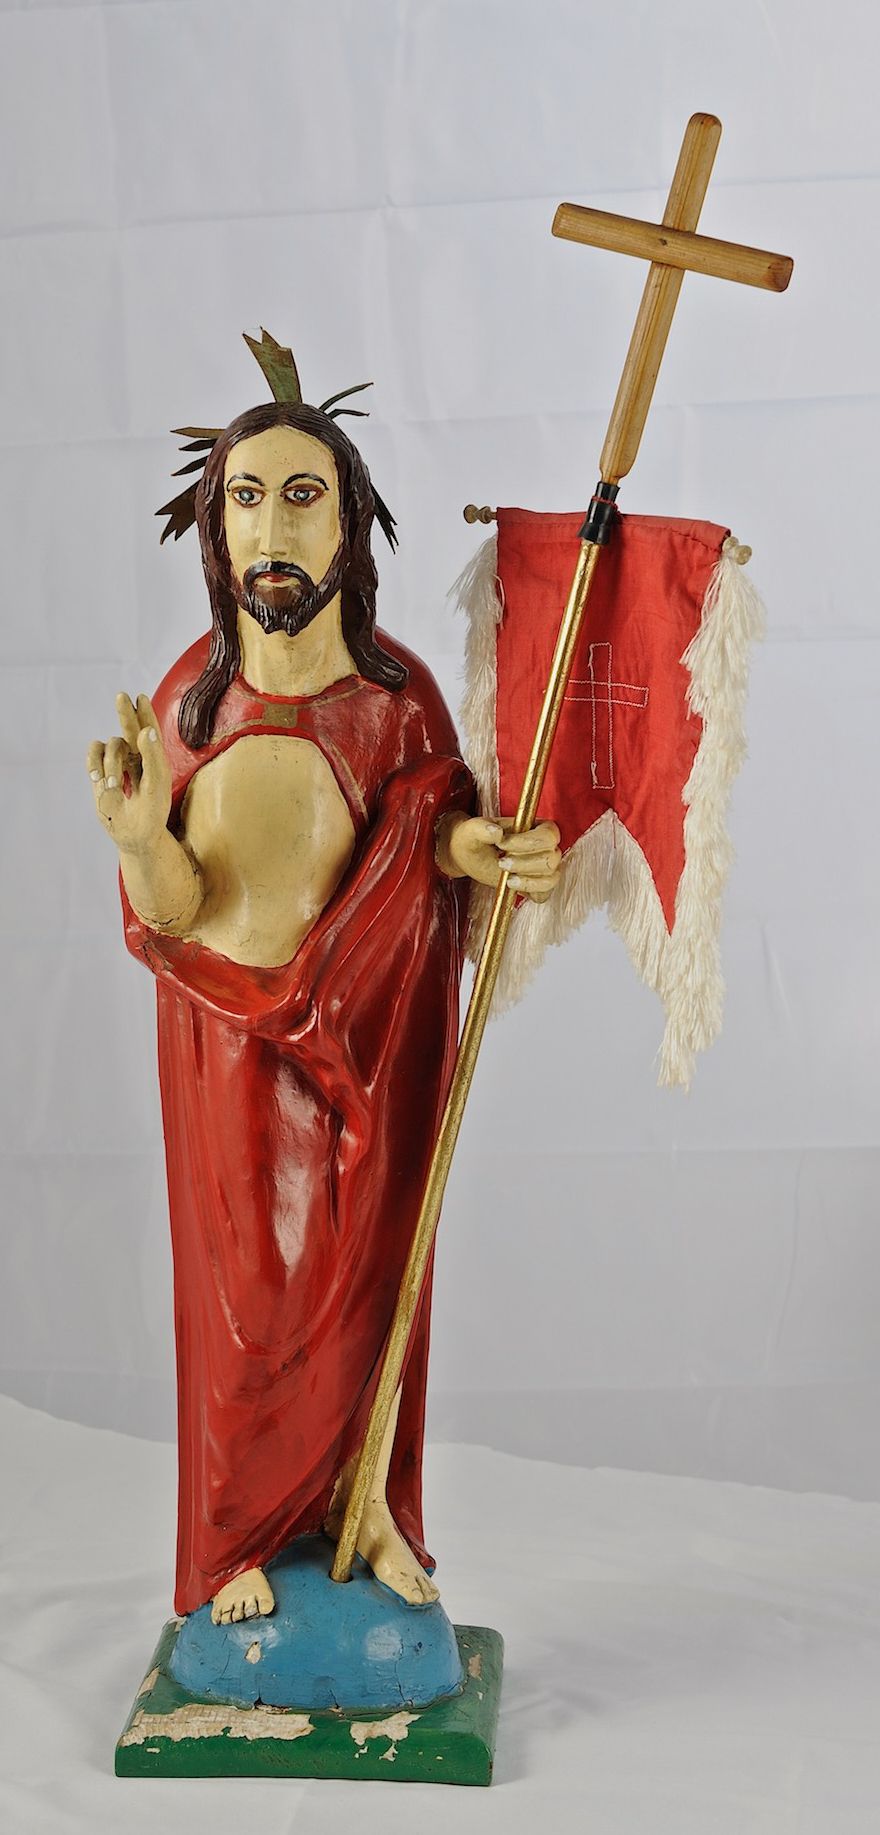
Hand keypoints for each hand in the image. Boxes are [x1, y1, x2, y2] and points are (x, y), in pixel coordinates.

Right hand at [86, 693, 171, 855]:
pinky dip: (93, 762)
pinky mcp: (101, 769)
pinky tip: (97, 778)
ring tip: (114, 787)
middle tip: (121, 696)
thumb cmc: (152, 813)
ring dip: (111, 765)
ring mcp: (118, 762)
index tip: (141, 697)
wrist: (134, 835)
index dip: (145, 713)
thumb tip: (146, 731)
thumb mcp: (157, 786)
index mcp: (155, 758)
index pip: (150, 730)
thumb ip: (154, 758)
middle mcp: (137, 756)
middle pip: (130, 727)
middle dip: (125, 712)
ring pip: (111, 745)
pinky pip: (94, 752)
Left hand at [440, 815, 561, 903]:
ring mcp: (542, 867)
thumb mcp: (472, 830)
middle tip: (501, 862)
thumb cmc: (474, 837)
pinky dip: (530, 892)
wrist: (469, 854)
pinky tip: (511, 886)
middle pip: (550, 858)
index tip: (502, 844)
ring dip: (527, 880)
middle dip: (524, 863)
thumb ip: (482, 828)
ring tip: (506, 878)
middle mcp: (545, 847)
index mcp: (536, 827)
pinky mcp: (536, 885)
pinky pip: (544, 894)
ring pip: (550, 877)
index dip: (527, 843)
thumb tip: (496, 832)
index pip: (548, 835)